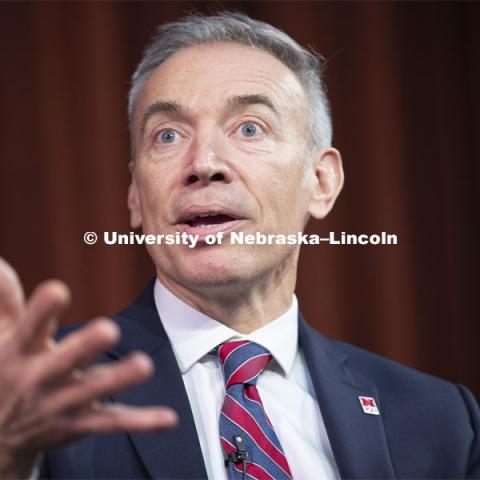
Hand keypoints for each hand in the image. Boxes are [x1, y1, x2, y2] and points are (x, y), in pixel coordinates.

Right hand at [0, 258, 176, 478]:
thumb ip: (5, 297)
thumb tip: (0, 261)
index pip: (29, 328)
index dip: (41, 311)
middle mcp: (40, 378)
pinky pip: (112, 422)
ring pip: (93, 391)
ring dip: (119, 379)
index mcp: (19, 351)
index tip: (57, 291)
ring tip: (144, 366)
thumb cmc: (5, 368)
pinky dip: (141, 421)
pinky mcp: (81, 422)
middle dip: (84, 347)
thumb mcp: (0, 333)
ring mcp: (61, 403)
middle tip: (109, 329)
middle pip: (63, 362)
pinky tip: (168, 419)